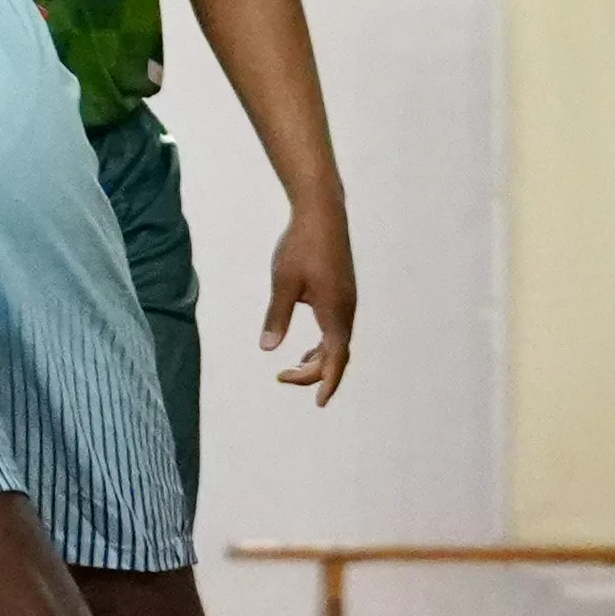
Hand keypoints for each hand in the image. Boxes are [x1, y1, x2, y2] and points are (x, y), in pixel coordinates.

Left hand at [261, 191, 357, 403]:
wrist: (322, 213)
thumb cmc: (301, 245)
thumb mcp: (283, 282)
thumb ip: (277, 317)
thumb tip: (267, 348)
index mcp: (335, 312)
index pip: (335, 358)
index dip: (326, 382)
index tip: (317, 402)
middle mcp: (346, 310)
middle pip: (337, 354)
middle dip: (314, 372)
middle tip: (282, 378)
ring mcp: (347, 300)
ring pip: (338, 341)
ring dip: (319, 358)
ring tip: (293, 368)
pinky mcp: (343, 291)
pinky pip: (337, 328)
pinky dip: (323, 343)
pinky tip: (306, 345)